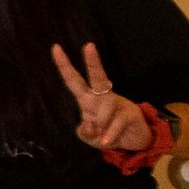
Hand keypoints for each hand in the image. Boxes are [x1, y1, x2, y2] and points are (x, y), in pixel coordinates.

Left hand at [51, 41, 152, 158]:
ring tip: (102, 138)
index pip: (74, 80)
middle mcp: (102, 97)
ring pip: (106, 105)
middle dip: (93, 62)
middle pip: (97, 77)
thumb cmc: (107, 135)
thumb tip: (89, 124)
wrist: (133, 142)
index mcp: (88, 99)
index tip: (55, 47)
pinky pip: (117, 122)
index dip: (64, 66)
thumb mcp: (90, 138)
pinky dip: (110, 134)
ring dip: (101, 124)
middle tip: (88, 45)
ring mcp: (118, 103)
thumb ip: (84, 132)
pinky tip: (107, 142)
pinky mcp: (131, 113)